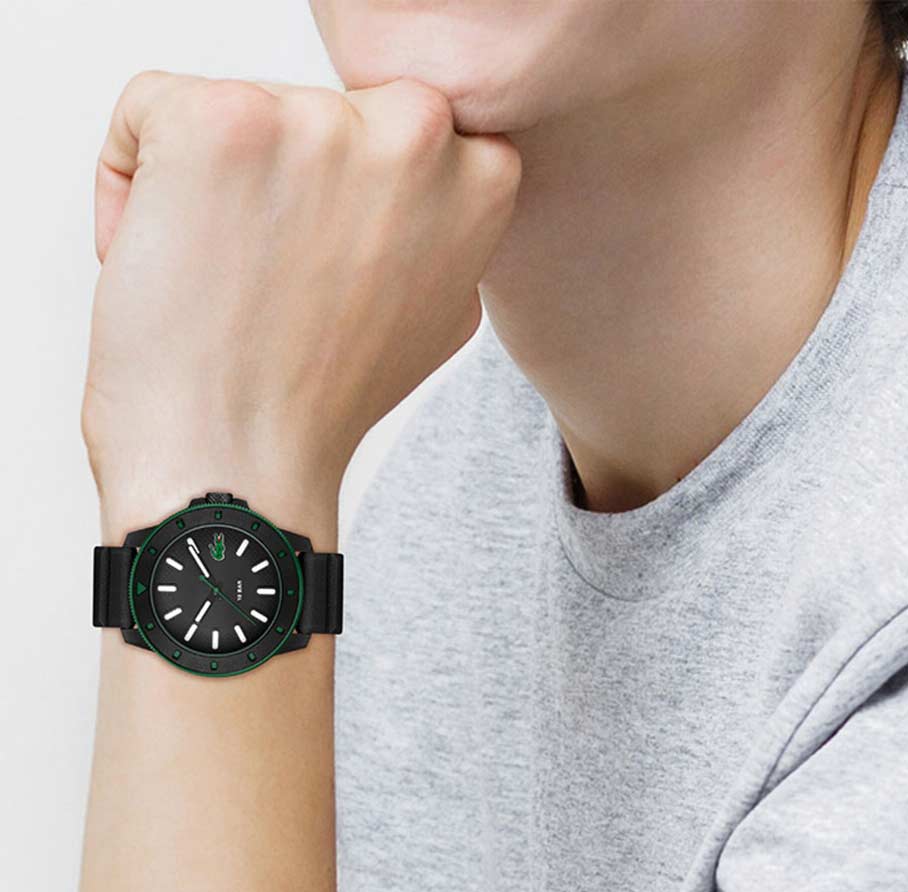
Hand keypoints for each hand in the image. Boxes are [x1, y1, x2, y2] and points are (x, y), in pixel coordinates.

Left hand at [81, 70, 521, 534]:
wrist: (243, 471)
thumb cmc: (319, 408)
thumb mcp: (439, 317)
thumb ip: (444, 231)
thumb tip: (423, 195)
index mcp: (480, 174)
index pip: (395, 128)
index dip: (344, 201)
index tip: (327, 271)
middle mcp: (413, 131)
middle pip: (316, 109)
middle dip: (283, 184)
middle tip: (275, 286)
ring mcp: (314, 122)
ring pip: (234, 111)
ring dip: (212, 190)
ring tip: (227, 289)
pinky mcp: (216, 122)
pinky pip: (147, 112)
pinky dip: (133, 188)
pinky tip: (171, 270)